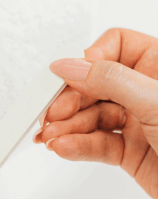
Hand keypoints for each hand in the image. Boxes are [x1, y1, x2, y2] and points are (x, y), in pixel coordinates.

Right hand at [34, 28, 157, 198]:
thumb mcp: (156, 102)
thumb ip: (109, 80)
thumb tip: (70, 65)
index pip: (115, 47)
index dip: (89, 59)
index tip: (69, 76)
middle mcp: (144, 91)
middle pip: (93, 84)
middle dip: (68, 101)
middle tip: (51, 115)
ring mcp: (135, 121)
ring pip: (89, 116)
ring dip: (66, 127)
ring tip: (50, 137)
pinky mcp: (128, 151)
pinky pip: (95, 144)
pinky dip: (76, 146)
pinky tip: (63, 148)